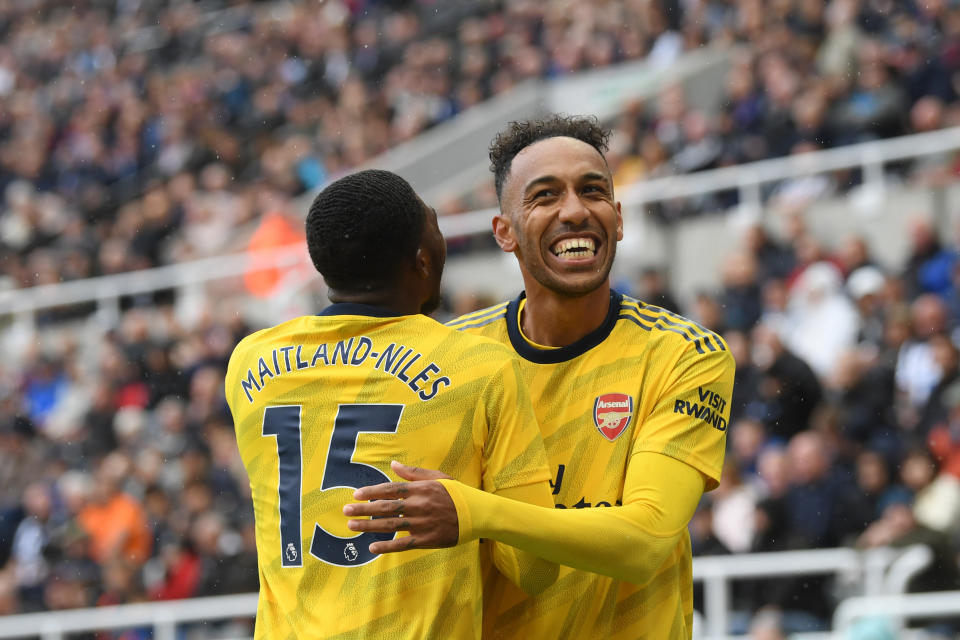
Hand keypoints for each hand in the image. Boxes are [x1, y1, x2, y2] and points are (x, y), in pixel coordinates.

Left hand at [343, 461, 457, 553]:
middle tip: (346, 511)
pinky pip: (403, 544)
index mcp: (419, 489)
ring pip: (390, 525)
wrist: (477, 513)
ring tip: (352, 526)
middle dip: (363, 509)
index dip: (372, 492)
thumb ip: (414, 472)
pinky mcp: (426, 540)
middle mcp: (418, 505)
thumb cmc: (456, 493)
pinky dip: (387, 547)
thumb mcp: (438, 477)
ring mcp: (421, 524)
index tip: (356, 495)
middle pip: (385, 507)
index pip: (390, 489)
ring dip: (369, 526)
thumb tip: (393, 463)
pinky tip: (372, 548)